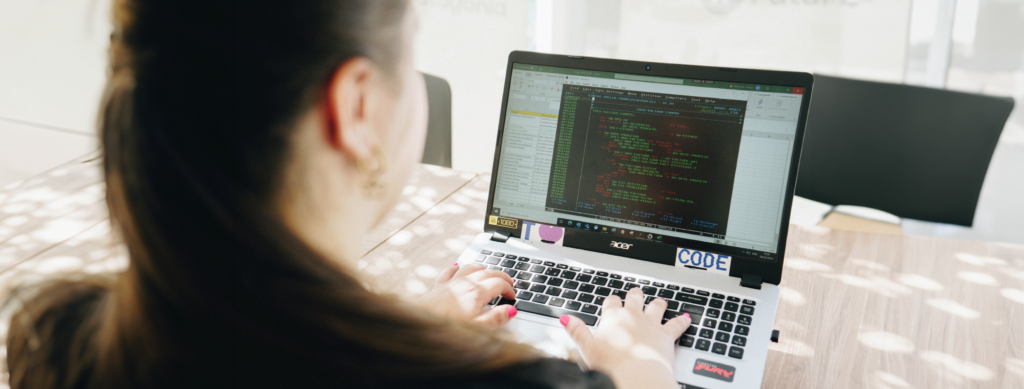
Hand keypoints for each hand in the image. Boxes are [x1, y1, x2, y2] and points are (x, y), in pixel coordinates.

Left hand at [417, 263, 517, 327]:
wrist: (420, 324)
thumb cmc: (446, 328)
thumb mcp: (477, 328)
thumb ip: (495, 318)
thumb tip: (510, 310)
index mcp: (477, 293)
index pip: (499, 284)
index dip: (509, 289)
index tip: (512, 297)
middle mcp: (465, 284)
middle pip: (488, 272)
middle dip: (501, 275)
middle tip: (509, 282)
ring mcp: (452, 283)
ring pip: (471, 268)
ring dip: (483, 268)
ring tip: (490, 272)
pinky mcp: (439, 287)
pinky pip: (450, 272)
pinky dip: (457, 268)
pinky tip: (457, 266)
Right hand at [561, 288, 691, 388]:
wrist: (637, 376)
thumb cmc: (611, 365)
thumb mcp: (586, 348)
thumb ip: (576, 331)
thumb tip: (565, 318)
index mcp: (613, 318)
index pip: (611, 301)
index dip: (612, 301)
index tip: (612, 303)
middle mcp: (633, 316)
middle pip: (634, 297)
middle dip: (634, 295)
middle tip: (635, 294)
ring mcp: (651, 324)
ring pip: (656, 306)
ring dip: (658, 303)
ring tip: (659, 302)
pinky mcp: (667, 335)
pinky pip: (677, 323)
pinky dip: (682, 321)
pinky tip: (686, 318)